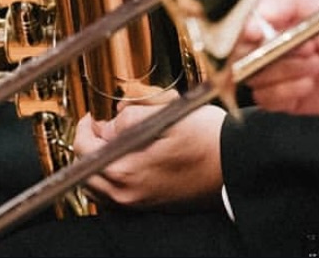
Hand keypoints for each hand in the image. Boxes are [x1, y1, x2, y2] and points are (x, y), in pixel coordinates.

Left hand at [75, 97, 226, 210]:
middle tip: (101, 125)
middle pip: (87, 171)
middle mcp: (127, 193)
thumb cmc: (207, 139)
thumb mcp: (169, 114)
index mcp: (127, 170)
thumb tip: (113, 120)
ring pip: (99, 185)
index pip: (84, 150)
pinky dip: (111, 178)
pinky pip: (114, 195)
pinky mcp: (148, 205)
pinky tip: (126, 160)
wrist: (233, 163)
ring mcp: (137, 202)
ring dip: (98, 162)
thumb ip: (133, 115)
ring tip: (113, 141)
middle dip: (90, 145)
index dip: (85, 127)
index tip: (92, 115)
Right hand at [240, 0, 318, 138]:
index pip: (242, 15)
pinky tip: (311, 84)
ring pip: (251, 74)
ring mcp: (273, 67)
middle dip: (269, 51)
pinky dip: (287, 92)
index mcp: (280, 8)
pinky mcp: (280, 95)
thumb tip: (255, 13)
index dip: (244, 26)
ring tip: (317, 65)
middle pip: (237, 48)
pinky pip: (264, 98)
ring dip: (286, 71)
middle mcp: (271, 37)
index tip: (257, 32)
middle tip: (305, 48)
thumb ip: (289, 0)